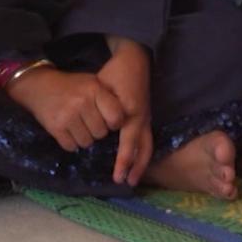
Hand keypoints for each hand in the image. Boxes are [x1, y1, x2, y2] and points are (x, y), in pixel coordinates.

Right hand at [6, 66, 125, 152]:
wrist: (39, 86)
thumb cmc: (71, 86)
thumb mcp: (92, 83)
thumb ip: (107, 99)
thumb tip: (124, 121)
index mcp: (94, 89)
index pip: (116, 118)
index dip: (114, 123)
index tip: (108, 121)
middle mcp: (82, 102)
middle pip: (101, 133)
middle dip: (97, 131)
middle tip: (89, 122)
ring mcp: (67, 116)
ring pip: (87, 142)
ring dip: (84, 138)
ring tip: (78, 126)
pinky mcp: (55, 128)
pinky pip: (71, 146)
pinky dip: (71, 142)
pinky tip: (68, 131)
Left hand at [97, 38, 152, 185]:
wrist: (134, 58)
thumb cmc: (116, 73)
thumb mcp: (104, 89)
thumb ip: (100, 109)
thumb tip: (93, 130)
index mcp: (132, 113)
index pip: (129, 143)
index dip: (124, 161)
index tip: (117, 176)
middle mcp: (142, 118)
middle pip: (144, 149)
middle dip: (136, 168)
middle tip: (127, 183)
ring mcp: (146, 117)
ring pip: (148, 145)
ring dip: (141, 163)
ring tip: (133, 179)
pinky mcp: (145, 116)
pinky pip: (147, 139)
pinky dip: (143, 153)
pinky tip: (136, 162)